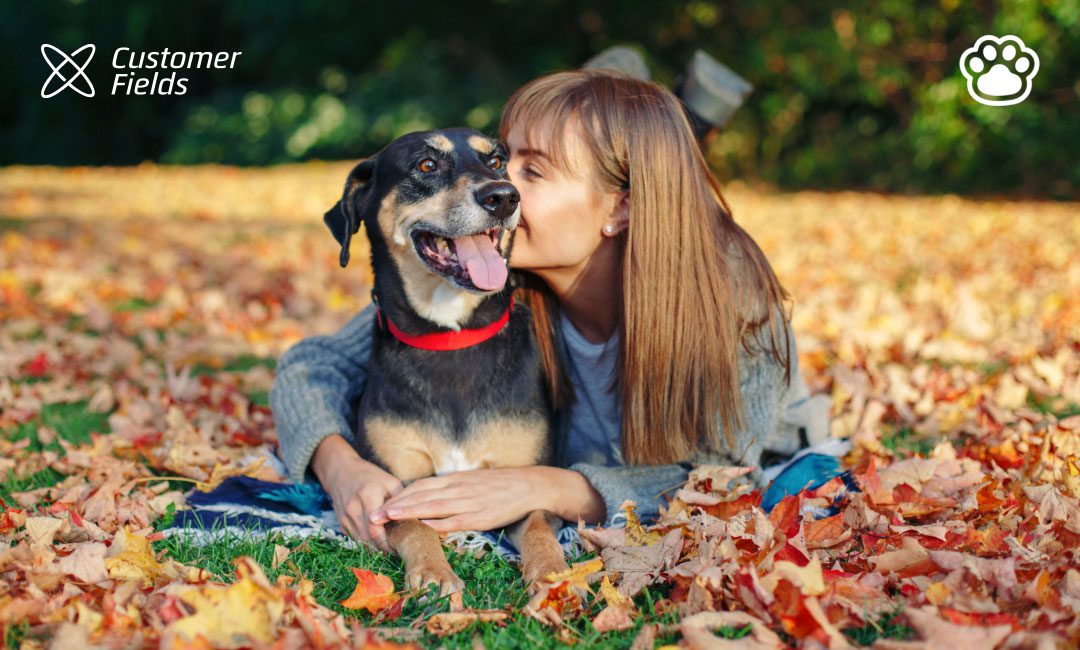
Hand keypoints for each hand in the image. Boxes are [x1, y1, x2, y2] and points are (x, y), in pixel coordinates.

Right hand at [311, 434, 402, 552]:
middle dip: (384, 547)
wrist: (341, 471)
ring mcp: (345, 517)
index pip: (375, 528)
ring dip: (376, 547)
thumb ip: (401, 501)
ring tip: (391, 546)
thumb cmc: (371, 476)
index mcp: (368, 496)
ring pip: (361, 542)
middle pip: (368, 538)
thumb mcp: (390, 483)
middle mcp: (353, 508)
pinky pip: (355, 539)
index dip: (388, 541)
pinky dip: (367, 542)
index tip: (402, 545)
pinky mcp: (341, 522)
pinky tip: (379, 540)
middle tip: (400, 548)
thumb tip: (416, 520)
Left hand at [368, 466, 605, 531]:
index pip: (421, 485)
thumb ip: (451, 488)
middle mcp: (458, 488)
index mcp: (456, 478)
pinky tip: (423, 528)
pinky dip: (438, 524)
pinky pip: (455, 520)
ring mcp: (469, 502)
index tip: (381, 502)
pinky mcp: (481, 516)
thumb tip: (429, 496)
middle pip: (420, 495)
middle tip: (373, 514)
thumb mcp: (471, 481)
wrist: (530, 485)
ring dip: (409, 512)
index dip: (399, 494)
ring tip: (389, 518)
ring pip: (433, 506)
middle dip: (395, 504)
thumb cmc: (500, 485)